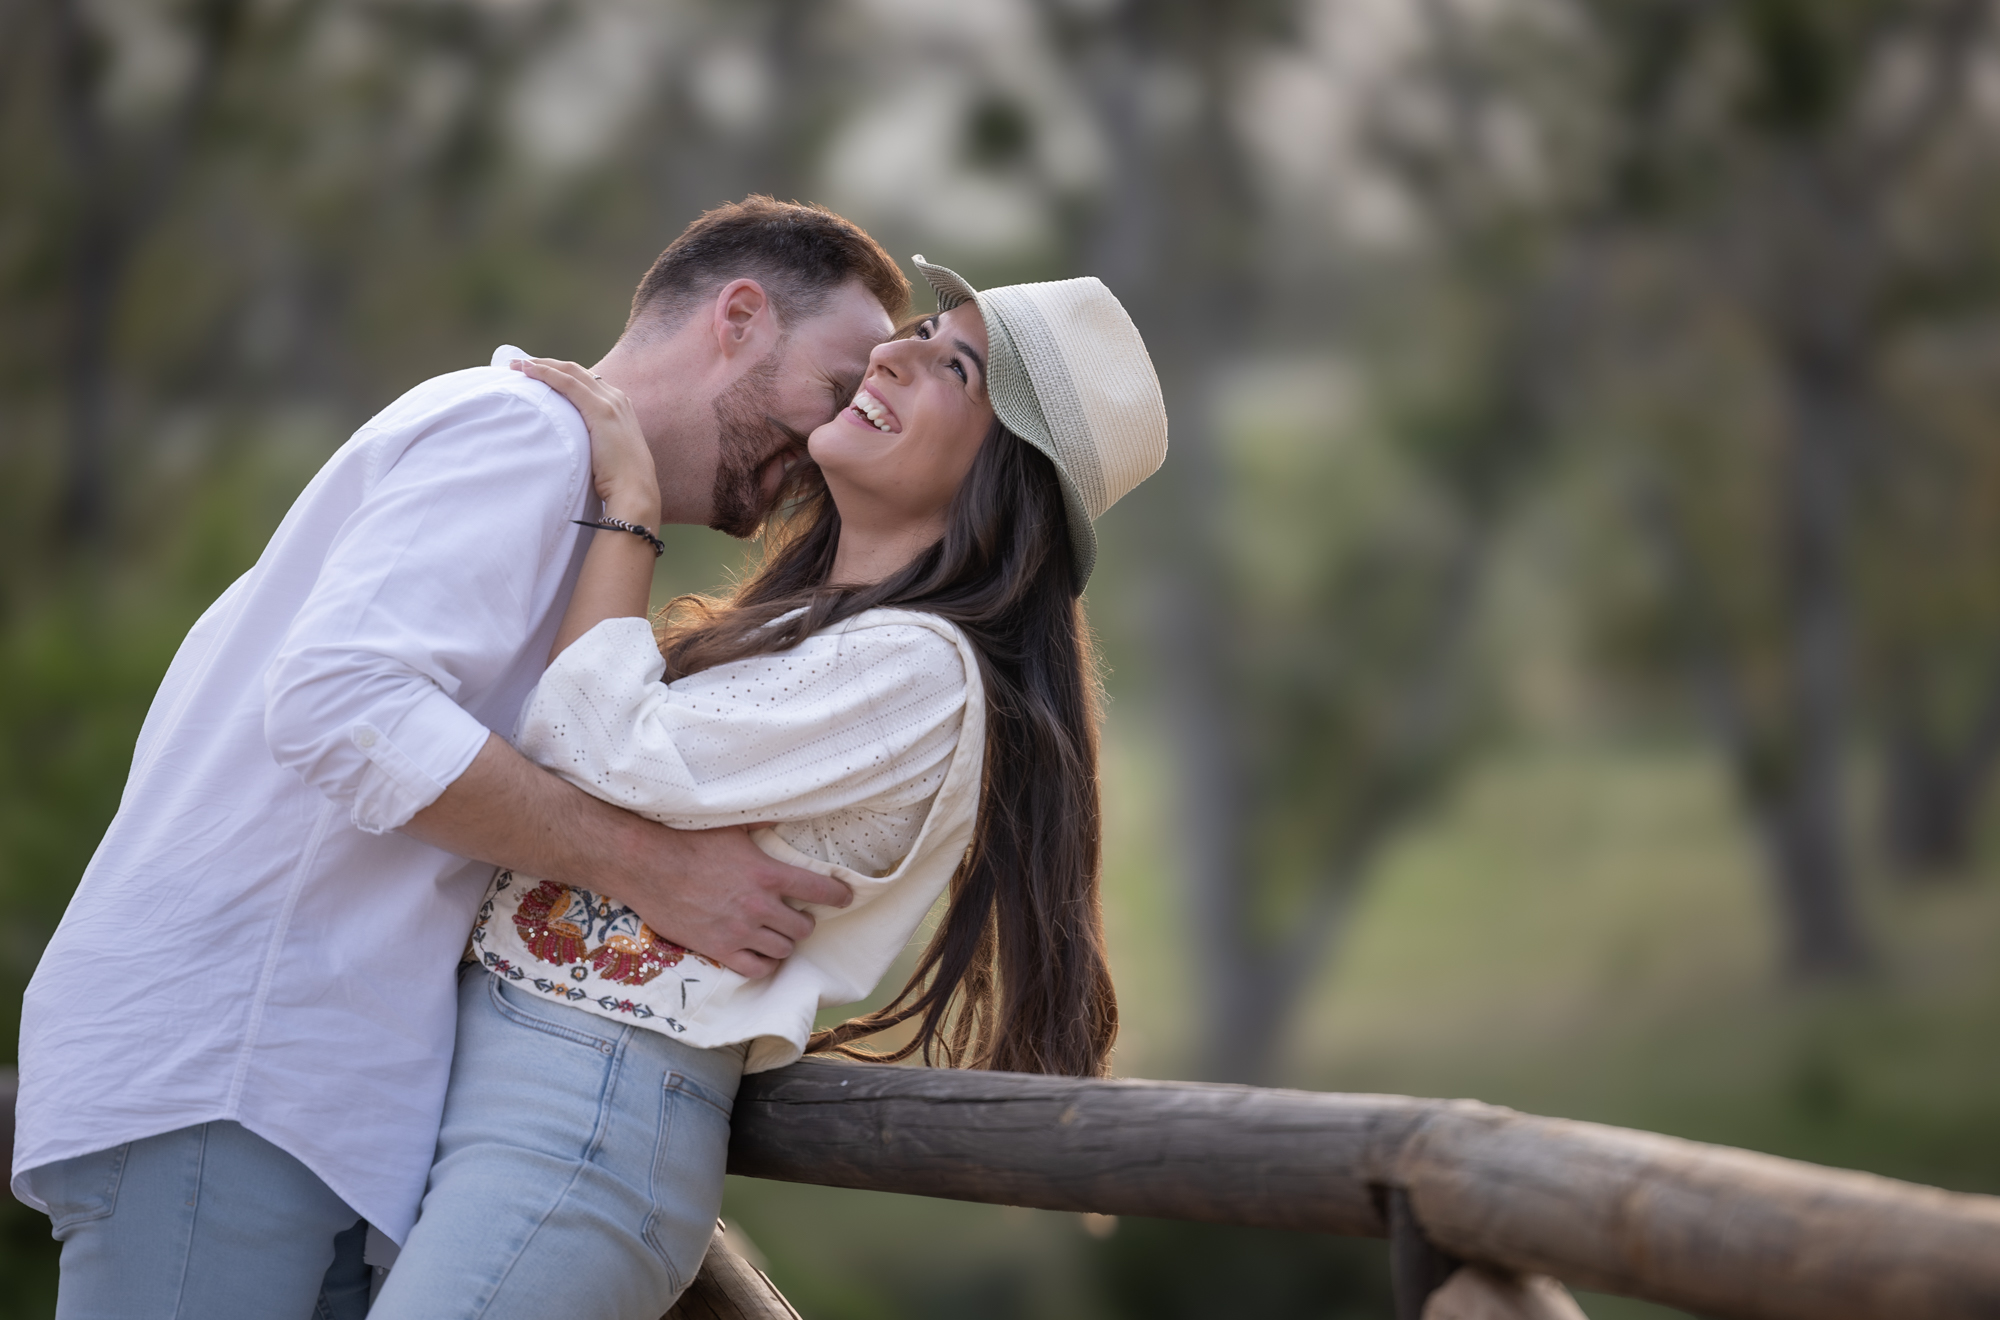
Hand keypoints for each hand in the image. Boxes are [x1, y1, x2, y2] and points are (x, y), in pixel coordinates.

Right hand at [405, 736, 853, 981]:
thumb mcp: (731, 823)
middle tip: (797, 912)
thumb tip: (786, 804)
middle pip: (802, 928)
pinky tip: (760, 952)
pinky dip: (763, 963)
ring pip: (782, 950)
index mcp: (767, 874)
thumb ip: (763, 820)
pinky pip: (755, 969)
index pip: (820, 892)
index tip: (844, 896)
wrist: (642, 862)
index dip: (838, 896)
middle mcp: (758, 907)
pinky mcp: (717, 949)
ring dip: (784, 942)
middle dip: (804, 921)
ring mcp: (738, 932)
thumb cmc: (685, 837)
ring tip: (778, 932)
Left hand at [512, 357, 658, 524]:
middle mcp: (617, 398)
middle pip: (576, 371)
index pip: (585, 381)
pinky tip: (527, 370)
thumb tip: (571, 446)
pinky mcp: (600, 410)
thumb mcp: (606, 453)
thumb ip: (593, 441)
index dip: (559, 374)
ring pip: (570, 372)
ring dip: (542, 365)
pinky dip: (546, 373)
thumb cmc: (619, 481)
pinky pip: (568, 383)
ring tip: (516, 364)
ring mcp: (610, 402)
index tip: (536, 374)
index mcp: (619, 407)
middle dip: (547, 364)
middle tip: (519, 364)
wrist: (635, 491)